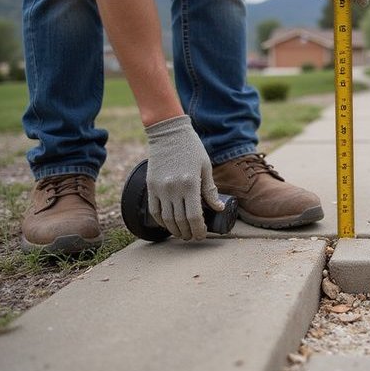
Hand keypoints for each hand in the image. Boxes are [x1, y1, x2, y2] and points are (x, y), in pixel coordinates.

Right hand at [144, 115, 223, 240]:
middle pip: (180, 221)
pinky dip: (162, 221)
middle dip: (188, 233)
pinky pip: (154, 210)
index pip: (194, 216)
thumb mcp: (206, 167)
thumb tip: (218, 208)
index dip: (198, 229)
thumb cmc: (191, 149)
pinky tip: (169, 225)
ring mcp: (160, 188)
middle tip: (194, 237)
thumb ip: (210, 190)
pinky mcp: (151, 186)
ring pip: (166, 219)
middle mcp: (173, 188)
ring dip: (175, 231)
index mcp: (190, 184)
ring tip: (183, 234)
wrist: (168, 133)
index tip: (202, 234)